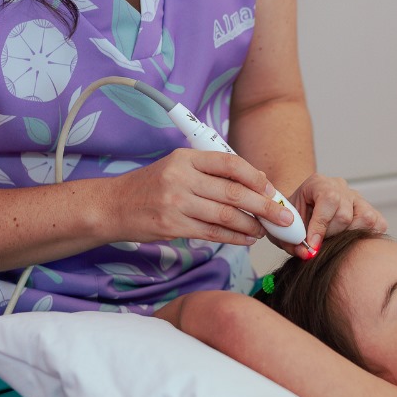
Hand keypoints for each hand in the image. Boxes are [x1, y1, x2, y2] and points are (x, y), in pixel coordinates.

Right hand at [113, 149, 288, 246]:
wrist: (113, 205)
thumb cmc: (152, 185)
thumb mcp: (177, 166)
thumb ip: (211, 171)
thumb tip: (256, 182)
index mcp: (186, 157)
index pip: (230, 163)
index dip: (256, 177)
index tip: (271, 189)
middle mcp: (181, 178)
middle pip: (233, 192)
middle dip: (264, 206)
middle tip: (283, 216)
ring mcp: (175, 203)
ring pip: (225, 216)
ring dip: (250, 225)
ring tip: (264, 230)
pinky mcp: (172, 226)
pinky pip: (211, 233)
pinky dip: (233, 238)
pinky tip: (246, 239)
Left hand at [283, 173, 386, 258]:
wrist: (299, 212)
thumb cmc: (291, 220)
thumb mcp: (282, 229)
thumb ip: (291, 242)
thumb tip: (308, 253)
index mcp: (318, 183)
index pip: (328, 200)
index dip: (320, 226)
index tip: (313, 245)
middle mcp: (340, 187)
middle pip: (345, 215)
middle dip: (330, 234)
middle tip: (320, 241)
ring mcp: (356, 197)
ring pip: (365, 218)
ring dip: (349, 235)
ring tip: (334, 238)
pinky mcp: (368, 209)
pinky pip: (378, 223)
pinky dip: (366, 235)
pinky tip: (349, 238)